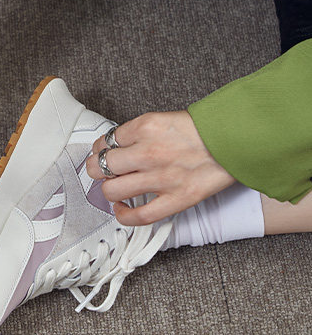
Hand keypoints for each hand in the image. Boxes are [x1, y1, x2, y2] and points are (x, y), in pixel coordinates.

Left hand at [85, 110, 235, 224]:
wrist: (237, 139)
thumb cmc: (205, 129)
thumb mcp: (166, 118)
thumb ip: (139, 132)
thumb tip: (114, 145)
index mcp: (146, 126)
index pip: (106, 140)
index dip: (100, 148)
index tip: (104, 152)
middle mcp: (148, 151)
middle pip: (101, 166)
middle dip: (97, 169)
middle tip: (103, 171)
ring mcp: (160, 178)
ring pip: (112, 190)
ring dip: (108, 190)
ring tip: (114, 187)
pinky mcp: (175, 199)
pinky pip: (138, 216)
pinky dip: (123, 215)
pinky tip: (122, 209)